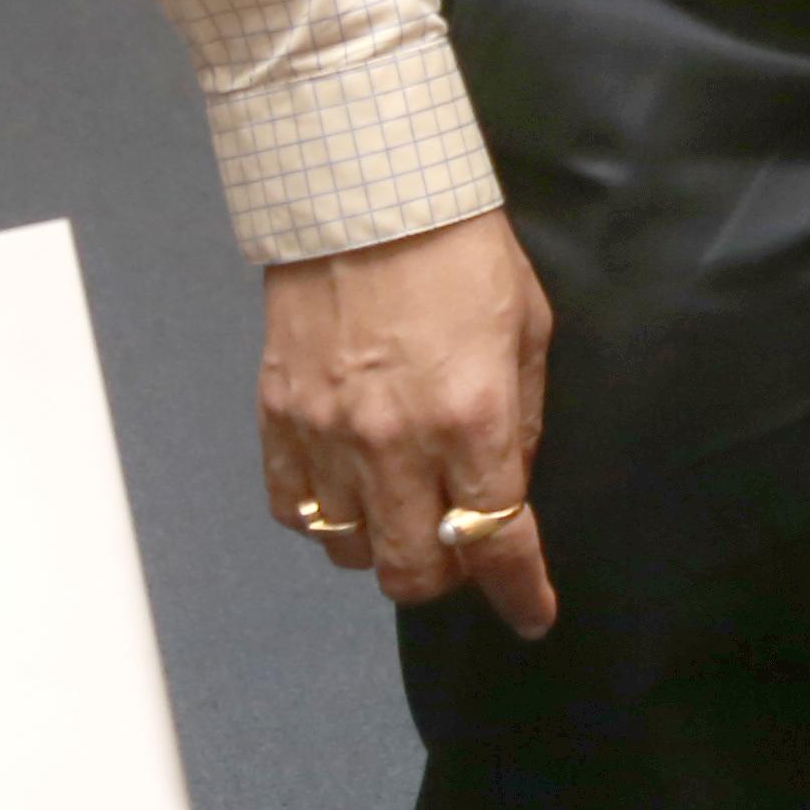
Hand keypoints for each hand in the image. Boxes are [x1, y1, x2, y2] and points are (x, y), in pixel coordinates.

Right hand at [260, 210, 556, 636]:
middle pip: (412, 571)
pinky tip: (349, 493)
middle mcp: (395, 440)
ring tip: (403, 511)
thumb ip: (520, 419)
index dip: (520, 592)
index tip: (533, 617)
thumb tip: (508, 487)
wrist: (366, 192)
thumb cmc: (462, 251)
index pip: (498, 539)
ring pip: (349, 551)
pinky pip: (294, 510)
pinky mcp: (276, 417)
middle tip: (461, 552)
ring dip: (383, 548)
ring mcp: (327, 433)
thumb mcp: (527, 330)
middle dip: (446, 579)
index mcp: (473, 416)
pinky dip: (324, 519)